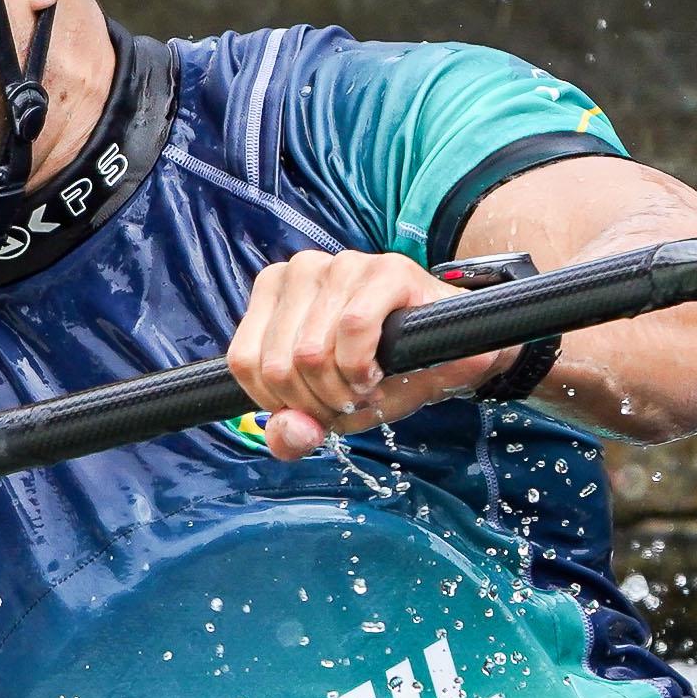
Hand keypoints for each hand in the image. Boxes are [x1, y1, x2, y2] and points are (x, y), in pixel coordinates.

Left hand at [226, 252, 509, 458]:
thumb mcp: (328, 408)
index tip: (312, 408)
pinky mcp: (387, 269)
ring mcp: (343, 264)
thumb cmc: (382, 373)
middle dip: (314, 402)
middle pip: (278, 363)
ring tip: (364, 387)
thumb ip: (293, 431)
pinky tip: (376, 374)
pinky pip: (353, 328)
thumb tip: (290, 433)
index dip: (277, 403)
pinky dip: (362, 367)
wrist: (452, 353)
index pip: (245, 361)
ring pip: (310, 351)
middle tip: (346, 401)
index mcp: (273, 291)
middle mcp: (301, 269)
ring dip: (341, 389)